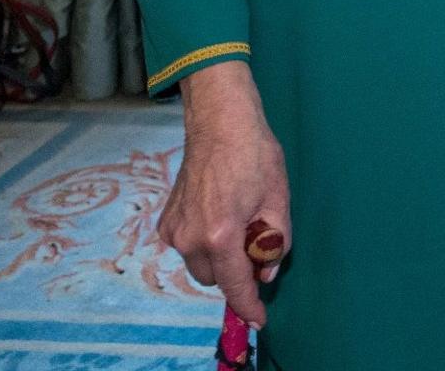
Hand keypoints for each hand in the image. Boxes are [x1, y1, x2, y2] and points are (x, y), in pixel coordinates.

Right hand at [161, 62, 289, 328]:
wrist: (219, 124)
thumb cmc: (255, 156)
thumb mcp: (278, 200)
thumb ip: (275, 242)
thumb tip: (266, 273)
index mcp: (221, 235)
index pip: (235, 285)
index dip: (248, 306)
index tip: (257, 320)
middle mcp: (190, 239)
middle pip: (216, 278)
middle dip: (237, 270)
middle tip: (257, 240)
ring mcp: (173, 230)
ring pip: (200, 264)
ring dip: (220, 256)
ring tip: (239, 218)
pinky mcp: (165, 221)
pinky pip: (188, 246)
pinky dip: (205, 242)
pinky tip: (219, 211)